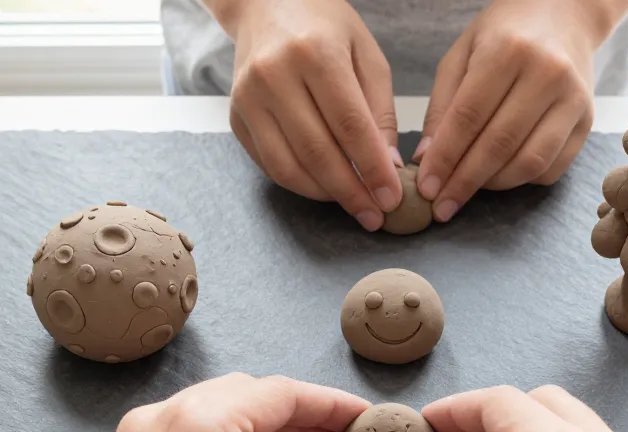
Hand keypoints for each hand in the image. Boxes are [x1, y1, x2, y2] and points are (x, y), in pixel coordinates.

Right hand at [217, 0, 401, 230]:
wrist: (265, 5)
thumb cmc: (325, 27)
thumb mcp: (366, 55)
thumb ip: (380, 111)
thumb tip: (389, 168)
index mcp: (315, 53)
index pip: (349, 125)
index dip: (373, 168)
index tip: (393, 197)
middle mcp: (274, 75)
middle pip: (317, 152)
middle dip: (351, 192)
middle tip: (375, 215)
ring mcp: (248, 98)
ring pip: (288, 167)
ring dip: (325, 195)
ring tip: (353, 204)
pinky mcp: (235, 117)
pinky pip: (269, 165)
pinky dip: (300, 184)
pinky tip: (325, 188)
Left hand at [414, 0, 609, 221]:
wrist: (564, 15)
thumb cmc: (504, 34)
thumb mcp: (462, 55)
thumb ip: (442, 106)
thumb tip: (426, 160)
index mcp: (508, 50)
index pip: (468, 117)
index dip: (444, 158)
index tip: (426, 187)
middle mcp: (547, 74)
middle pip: (498, 144)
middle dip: (464, 182)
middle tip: (441, 206)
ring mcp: (573, 99)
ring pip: (529, 162)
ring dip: (493, 185)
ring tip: (467, 188)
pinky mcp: (588, 121)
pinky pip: (552, 168)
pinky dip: (521, 180)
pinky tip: (500, 175)